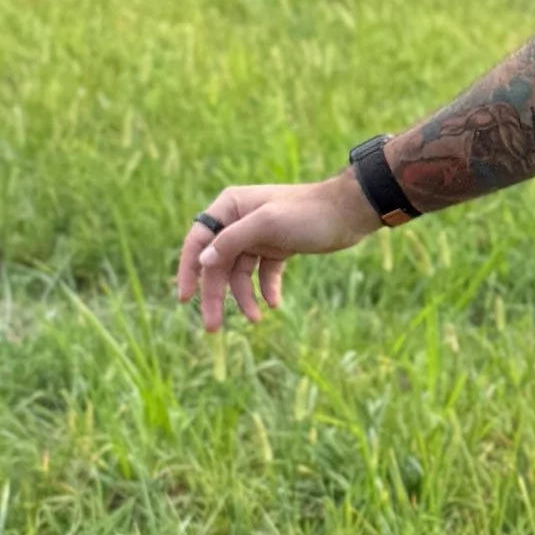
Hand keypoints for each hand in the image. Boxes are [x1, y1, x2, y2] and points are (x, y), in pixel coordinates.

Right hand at [174, 171, 378, 329]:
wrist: (350, 212)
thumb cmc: (307, 212)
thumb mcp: (267, 224)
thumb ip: (232, 241)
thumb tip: (203, 261)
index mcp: (230, 207)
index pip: (198, 241)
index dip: (188, 270)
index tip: (185, 299)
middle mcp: (239, 221)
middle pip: (217, 264)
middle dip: (215, 295)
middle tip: (213, 327)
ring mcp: (258, 236)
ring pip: (239, 273)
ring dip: (244, 298)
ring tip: (256, 319)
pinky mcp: (277, 248)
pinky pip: (263, 274)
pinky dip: (266, 289)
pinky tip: (274, 304)